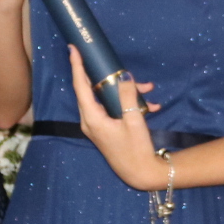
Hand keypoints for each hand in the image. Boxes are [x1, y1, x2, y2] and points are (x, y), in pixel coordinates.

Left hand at [67, 45, 162, 188]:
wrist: (141, 174)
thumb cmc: (136, 149)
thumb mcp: (134, 120)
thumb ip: (128, 96)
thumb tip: (124, 76)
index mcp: (92, 118)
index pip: (80, 86)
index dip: (77, 66)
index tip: (73, 48)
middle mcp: (90, 120)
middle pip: (95, 90)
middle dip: (113, 79)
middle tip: (124, 70)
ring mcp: (98, 125)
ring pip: (109, 98)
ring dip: (128, 92)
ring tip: (148, 89)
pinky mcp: (107, 128)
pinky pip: (115, 109)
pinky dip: (130, 104)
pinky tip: (150, 106)